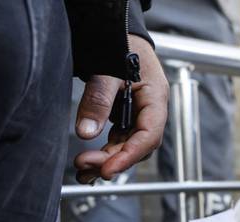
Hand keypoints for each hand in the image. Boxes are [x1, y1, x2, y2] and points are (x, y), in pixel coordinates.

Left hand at [74, 34, 168, 183]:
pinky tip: (89, 160)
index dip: (130, 155)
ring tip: (83, 170)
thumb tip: (86, 132)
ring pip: (127, 145)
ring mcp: (138, 114)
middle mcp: (150, 110)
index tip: (109, 169)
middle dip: (113, 160)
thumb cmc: (121, 45)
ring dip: (107, 160)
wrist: (119, 32)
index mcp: (156, 98)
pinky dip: (104, 151)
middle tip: (86, 167)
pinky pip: (118, 139)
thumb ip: (98, 100)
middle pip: (137, 145)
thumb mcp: (107, 71)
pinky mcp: (125, 116)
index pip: (149, 135)